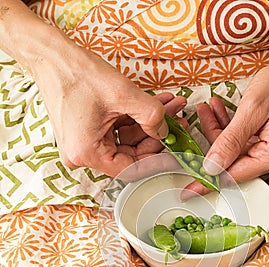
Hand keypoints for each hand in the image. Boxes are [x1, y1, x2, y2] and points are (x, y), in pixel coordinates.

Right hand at [30, 35, 185, 176]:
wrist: (51, 56)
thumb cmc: (77, 73)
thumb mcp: (123, 94)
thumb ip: (152, 116)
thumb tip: (166, 131)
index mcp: (87, 153)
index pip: (131, 168)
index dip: (157, 159)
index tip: (175, 149)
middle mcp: (82, 155)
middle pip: (130, 155)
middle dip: (155, 135)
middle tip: (177, 120)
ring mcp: (83, 145)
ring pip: (126, 141)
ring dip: (147, 124)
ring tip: (169, 106)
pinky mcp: (86, 133)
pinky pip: (116, 132)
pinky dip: (134, 119)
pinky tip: (153, 104)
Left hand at [183, 54, 268, 196]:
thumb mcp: (252, 108)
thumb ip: (230, 140)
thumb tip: (211, 168)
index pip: (234, 175)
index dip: (208, 180)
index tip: (189, 192)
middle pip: (235, 163)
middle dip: (215, 141)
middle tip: (203, 115)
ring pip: (239, 154)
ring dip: (223, 133)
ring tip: (212, 109)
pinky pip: (249, 148)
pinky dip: (235, 133)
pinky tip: (224, 114)